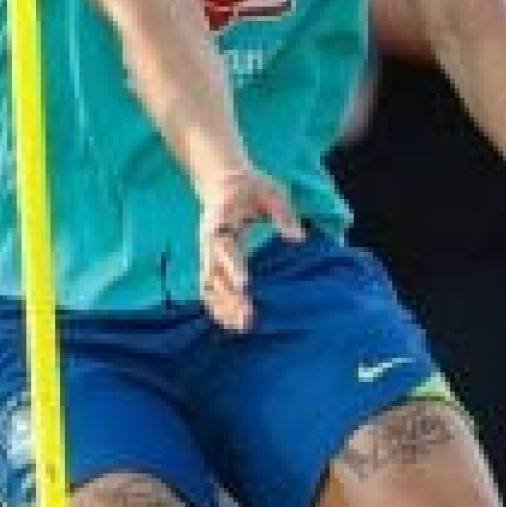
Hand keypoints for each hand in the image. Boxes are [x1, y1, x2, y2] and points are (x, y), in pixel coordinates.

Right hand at [195, 167, 305, 331]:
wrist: (222, 179)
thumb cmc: (250, 186)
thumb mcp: (271, 192)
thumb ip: (283, 214)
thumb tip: (298, 239)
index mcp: (220, 221)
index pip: (224, 248)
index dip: (232, 268)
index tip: (244, 286)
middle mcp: (209, 242)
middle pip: (213, 276)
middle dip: (229, 299)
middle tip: (249, 319)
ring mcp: (208, 254)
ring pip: (208, 287)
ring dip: (222, 308)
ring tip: (241, 327)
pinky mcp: (211, 262)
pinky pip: (209, 289)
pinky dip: (217, 307)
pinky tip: (231, 323)